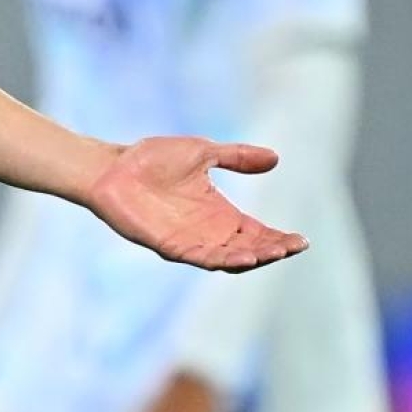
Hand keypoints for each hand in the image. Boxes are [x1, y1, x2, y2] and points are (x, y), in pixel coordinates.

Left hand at [84, 136, 307, 272]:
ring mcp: (187, 240)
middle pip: (247, 250)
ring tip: (271, 254)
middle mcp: (207, 232)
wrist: (110, 166)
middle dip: (271, 251)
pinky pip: (197, 258)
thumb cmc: (151, 158)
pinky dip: (219, 259)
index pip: (257, 233)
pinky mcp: (166, 244)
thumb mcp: (202, 152)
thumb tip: (275, 158)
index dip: (279, 239)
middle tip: (290, 247)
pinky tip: (239, 257)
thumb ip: (236, 157)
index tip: (301, 240)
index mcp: (219, 214)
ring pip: (226, 259)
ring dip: (250, 258)